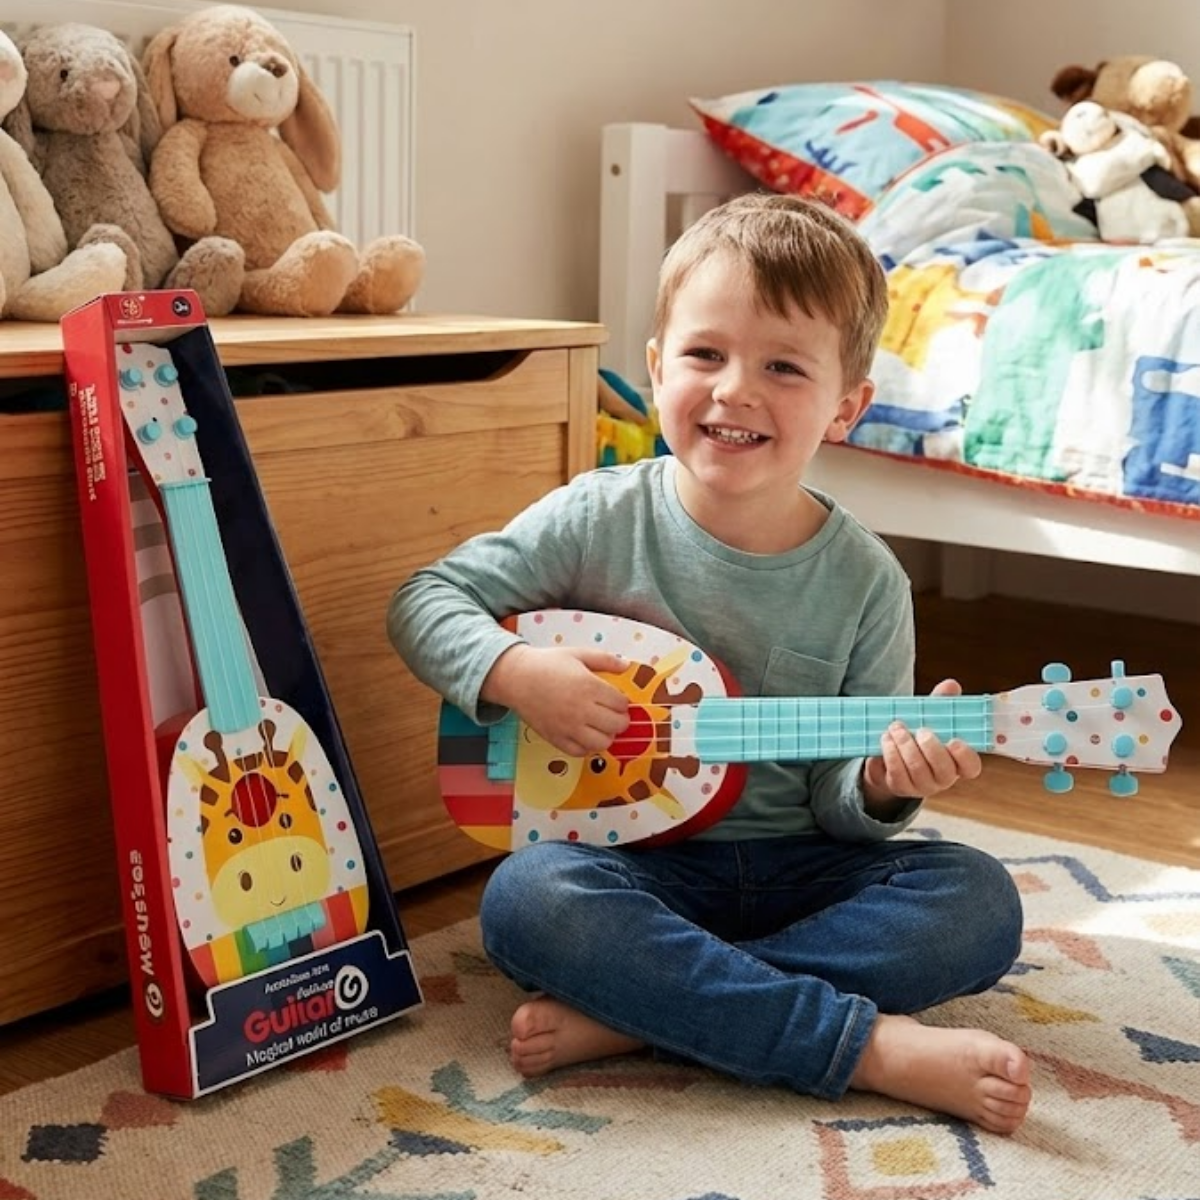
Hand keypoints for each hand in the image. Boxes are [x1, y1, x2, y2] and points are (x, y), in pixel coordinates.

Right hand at [482, 643, 628, 756]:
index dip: (623, 702)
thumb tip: (626, 665)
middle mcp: (581, 709)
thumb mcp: (578, 654)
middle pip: (617, 725)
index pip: (621, 704)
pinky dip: (587, 747)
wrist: (516, 678)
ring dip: (607, 735)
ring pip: (602, 743)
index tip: (618, 700)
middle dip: (620, 720)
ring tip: (601, 726)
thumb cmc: (546, 664)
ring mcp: (568, 727)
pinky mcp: (556, 738)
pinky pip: (580, 752)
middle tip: (614, 714)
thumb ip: (605, 659)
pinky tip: (585, 735)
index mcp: (589, 686)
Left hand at [862, 679, 982, 805]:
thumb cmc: (916, 735)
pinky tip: (886, 739)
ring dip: (905, 746)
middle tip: (919, 730)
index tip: (955, 740)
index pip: (971, 767)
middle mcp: (942, 778)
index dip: (965, 756)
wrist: (887, 754)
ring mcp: (921, 786)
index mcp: (956, 761)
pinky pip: (897, 773)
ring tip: (895, 728)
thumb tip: (951, 685)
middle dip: (930, 748)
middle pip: (944, 771)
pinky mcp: (900, 787)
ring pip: (917, 770)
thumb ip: (941, 703)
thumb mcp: (929, 717)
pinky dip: (891, 753)